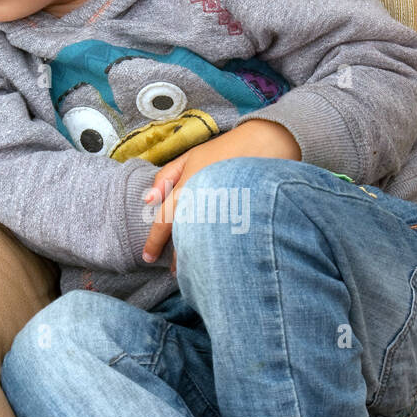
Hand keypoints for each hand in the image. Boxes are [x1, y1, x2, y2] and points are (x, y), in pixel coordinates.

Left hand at [140, 119, 300, 271]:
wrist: (268, 145)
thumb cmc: (226, 149)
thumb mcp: (190, 156)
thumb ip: (165, 176)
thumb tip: (148, 200)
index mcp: (187, 190)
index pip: (164, 224)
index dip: (154, 243)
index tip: (148, 257)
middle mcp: (203, 205)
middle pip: (183, 242)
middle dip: (177, 261)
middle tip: (173, 272)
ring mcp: (224, 215)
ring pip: (202, 246)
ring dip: (196, 259)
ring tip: (192, 270)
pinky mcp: (243, 222)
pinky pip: (223, 243)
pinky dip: (216, 252)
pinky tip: (215, 258)